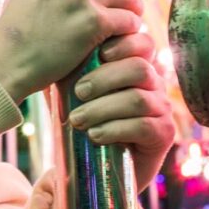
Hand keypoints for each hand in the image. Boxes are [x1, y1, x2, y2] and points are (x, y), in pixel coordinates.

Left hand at [67, 32, 174, 191]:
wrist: (98, 165)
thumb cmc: (84, 118)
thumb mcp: (71, 90)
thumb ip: (66, 68)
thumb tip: (45, 46)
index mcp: (135, 65)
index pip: (141, 43)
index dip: (124, 43)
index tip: (99, 53)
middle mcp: (154, 84)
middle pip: (139, 68)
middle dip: (104, 78)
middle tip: (78, 92)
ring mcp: (162, 108)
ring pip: (138, 99)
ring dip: (102, 108)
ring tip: (77, 120)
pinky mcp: (163, 134)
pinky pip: (144, 126)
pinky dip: (114, 129)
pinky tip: (94, 135)